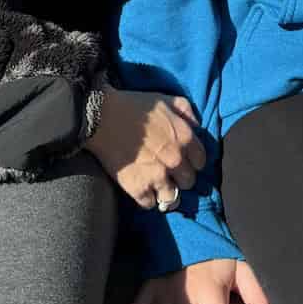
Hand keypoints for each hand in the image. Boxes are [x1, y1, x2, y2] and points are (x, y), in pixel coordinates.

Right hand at [84, 87, 206, 207]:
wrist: (102, 117)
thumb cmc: (133, 105)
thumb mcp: (165, 99)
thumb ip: (185, 111)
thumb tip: (196, 126)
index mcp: (185, 138)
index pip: (200, 162)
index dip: (191, 162)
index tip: (183, 162)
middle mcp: (176, 160)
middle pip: (188, 182)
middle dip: (179, 177)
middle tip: (167, 172)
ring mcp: (158, 176)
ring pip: (171, 198)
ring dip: (164, 192)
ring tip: (156, 186)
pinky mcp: (138, 188)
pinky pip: (150, 203)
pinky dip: (146, 198)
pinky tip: (141, 188)